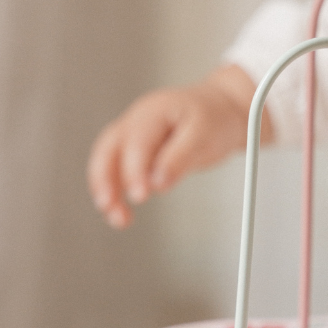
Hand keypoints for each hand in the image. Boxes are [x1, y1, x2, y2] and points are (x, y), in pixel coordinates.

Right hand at [87, 64, 269, 227]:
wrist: (222, 109)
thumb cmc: (214, 118)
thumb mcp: (204, 135)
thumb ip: (180, 158)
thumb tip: (157, 182)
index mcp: (153, 112)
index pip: (136, 143)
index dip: (134, 171)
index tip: (140, 196)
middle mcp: (136, 121)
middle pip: (108, 151)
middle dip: (106, 181)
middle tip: (111, 208)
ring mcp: (131, 135)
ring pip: (107, 162)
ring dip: (106, 191)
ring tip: (119, 219)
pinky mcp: (134, 151)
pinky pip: (116, 171)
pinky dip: (115, 191)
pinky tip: (121, 212)